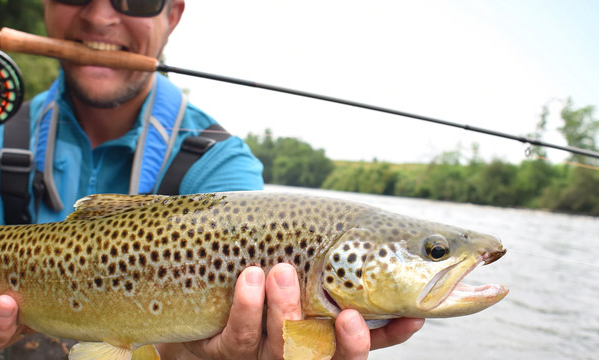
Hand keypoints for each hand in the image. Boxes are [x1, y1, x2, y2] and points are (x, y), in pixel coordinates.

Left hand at [162, 263, 423, 359]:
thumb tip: (392, 250)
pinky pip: (237, 336)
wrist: (190, 297)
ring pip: (279, 348)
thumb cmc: (259, 286)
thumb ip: (336, 275)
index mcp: (316, 346)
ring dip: (284, 309)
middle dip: (339, 342)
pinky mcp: (218, 351)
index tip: (407, 318)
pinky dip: (246, 306)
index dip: (384, 340)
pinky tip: (249, 277)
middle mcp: (290, 358)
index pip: (357, 351)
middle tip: (347, 311)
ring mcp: (255, 358)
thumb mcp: (298, 280)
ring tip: (281, 269)